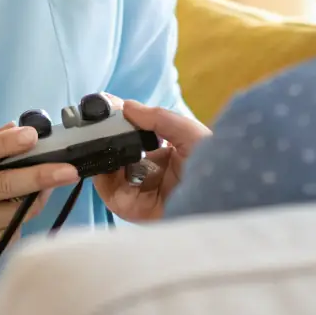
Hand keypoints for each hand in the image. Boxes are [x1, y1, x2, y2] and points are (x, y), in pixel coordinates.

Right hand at [0, 123, 78, 261]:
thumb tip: (20, 127)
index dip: (5, 143)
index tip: (32, 135)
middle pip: (5, 185)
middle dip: (40, 176)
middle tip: (69, 170)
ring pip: (20, 211)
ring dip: (41, 195)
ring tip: (52, 182)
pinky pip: (19, 228)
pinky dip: (28, 215)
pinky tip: (28, 206)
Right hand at [93, 101, 211, 222]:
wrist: (222, 199)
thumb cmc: (214, 164)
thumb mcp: (188, 133)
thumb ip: (158, 118)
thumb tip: (127, 106)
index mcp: (164, 153)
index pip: (133, 136)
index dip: (117, 122)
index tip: (103, 105)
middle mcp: (150, 173)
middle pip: (117, 156)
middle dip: (103, 139)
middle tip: (92, 123)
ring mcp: (141, 192)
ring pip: (109, 175)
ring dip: (102, 157)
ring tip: (97, 140)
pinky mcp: (136, 210)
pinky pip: (111, 194)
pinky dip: (104, 178)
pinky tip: (107, 162)